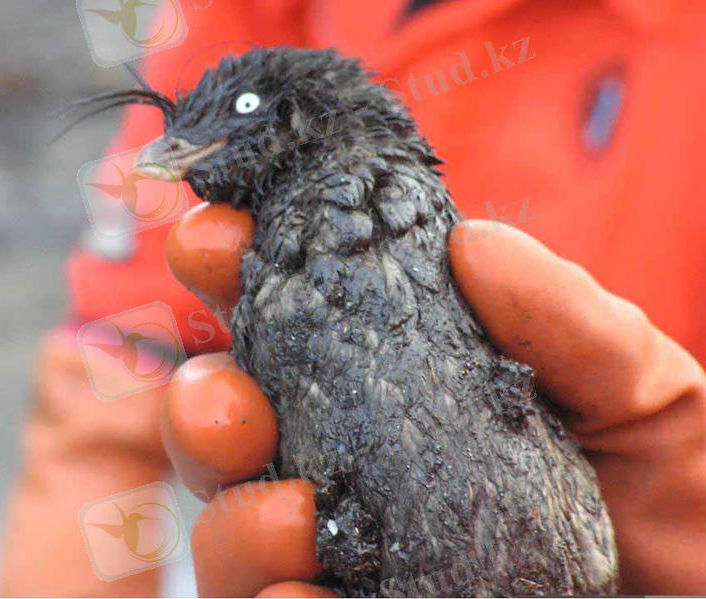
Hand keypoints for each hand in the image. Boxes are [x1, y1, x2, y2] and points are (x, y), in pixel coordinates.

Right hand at [163, 207, 705, 595]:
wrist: (695, 589)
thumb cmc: (674, 487)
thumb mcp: (637, 387)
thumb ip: (563, 316)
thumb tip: (472, 244)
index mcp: (399, 372)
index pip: (295, 311)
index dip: (240, 268)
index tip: (220, 243)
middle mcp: (354, 452)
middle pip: (232, 419)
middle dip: (205, 400)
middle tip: (232, 406)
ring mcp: (350, 541)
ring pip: (230, 522)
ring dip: (234, 514)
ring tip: (295, 515)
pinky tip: (303, 594)